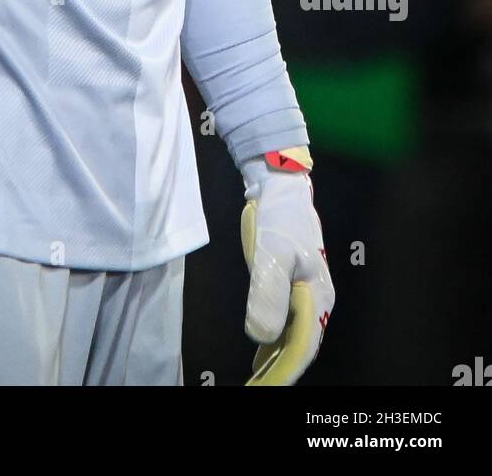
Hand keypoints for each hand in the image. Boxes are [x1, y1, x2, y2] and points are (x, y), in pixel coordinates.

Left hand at [239, 147, 333, 385]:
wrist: (280, 188)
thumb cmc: (279, 220)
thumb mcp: (271, 255)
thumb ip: (267, 294)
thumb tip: (260, 336)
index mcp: (318, 297)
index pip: (303, 346)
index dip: (285, 370)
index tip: (264, 387)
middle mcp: (316, 300)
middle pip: (300, 344)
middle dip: (281, 368)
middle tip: (256, 386)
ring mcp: (305, 293)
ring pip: (292, 334)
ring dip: (277, 356)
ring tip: (257, 377)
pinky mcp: (292, 286)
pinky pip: (285, 321)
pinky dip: (273, 338)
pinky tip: (260, 351)